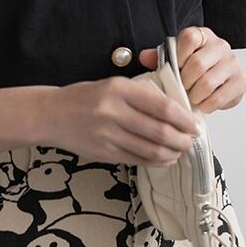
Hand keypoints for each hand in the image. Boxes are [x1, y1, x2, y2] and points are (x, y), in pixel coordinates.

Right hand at [43, 75, 201, 168]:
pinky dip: (156, 162)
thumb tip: (175, 110)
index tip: (194, 123)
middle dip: (182, 139)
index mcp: (118, 89)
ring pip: (151, 150)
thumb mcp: (112, 85)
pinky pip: (138, 160)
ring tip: (180, 150)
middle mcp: (113, 112)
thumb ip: (139, 94)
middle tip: (191, 140)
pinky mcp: (104, 153)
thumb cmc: (85, 97)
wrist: (51, 115)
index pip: (161, 106)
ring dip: (172, 153)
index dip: (183, 118)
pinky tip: (165, 158)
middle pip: (159, 132)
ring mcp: (108, 135)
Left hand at [138, 26, 245, 113]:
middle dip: (184, 82)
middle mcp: (221, 45)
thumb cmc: (192, 68)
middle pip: (198, 63)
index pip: (189, 38)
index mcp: (202, 35)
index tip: (175, 68)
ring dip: (195, 95)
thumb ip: (158, 56)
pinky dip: (207, 105)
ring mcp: (233, 62)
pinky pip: (220, 97)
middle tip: (181, 88)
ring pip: (208, 82)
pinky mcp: (242, 80)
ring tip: (191, 97)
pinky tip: (203, 103)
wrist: (216, 79)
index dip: (178, 56)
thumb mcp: (174, 59)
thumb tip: (144, 57)